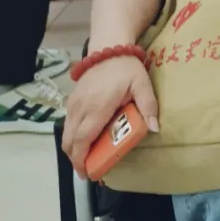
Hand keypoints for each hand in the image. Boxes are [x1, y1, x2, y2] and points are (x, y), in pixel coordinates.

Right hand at [63, 56, 158, 176]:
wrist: (109, 47)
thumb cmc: (126, 68)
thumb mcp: (142, 85)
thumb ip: (148, 107)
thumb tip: (154, 128)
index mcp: (96, 108)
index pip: (83, 139)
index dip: (82, 159)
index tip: (87, 173)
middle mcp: (80, 108)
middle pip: (69, 141)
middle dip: (76, 159)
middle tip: (88, 171)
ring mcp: (73, 104)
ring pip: (66, 134)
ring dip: (73, 149)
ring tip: (87, 159)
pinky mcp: (72, 100)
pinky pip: (68, 124)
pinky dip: (73, 137)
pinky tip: (85, 141)